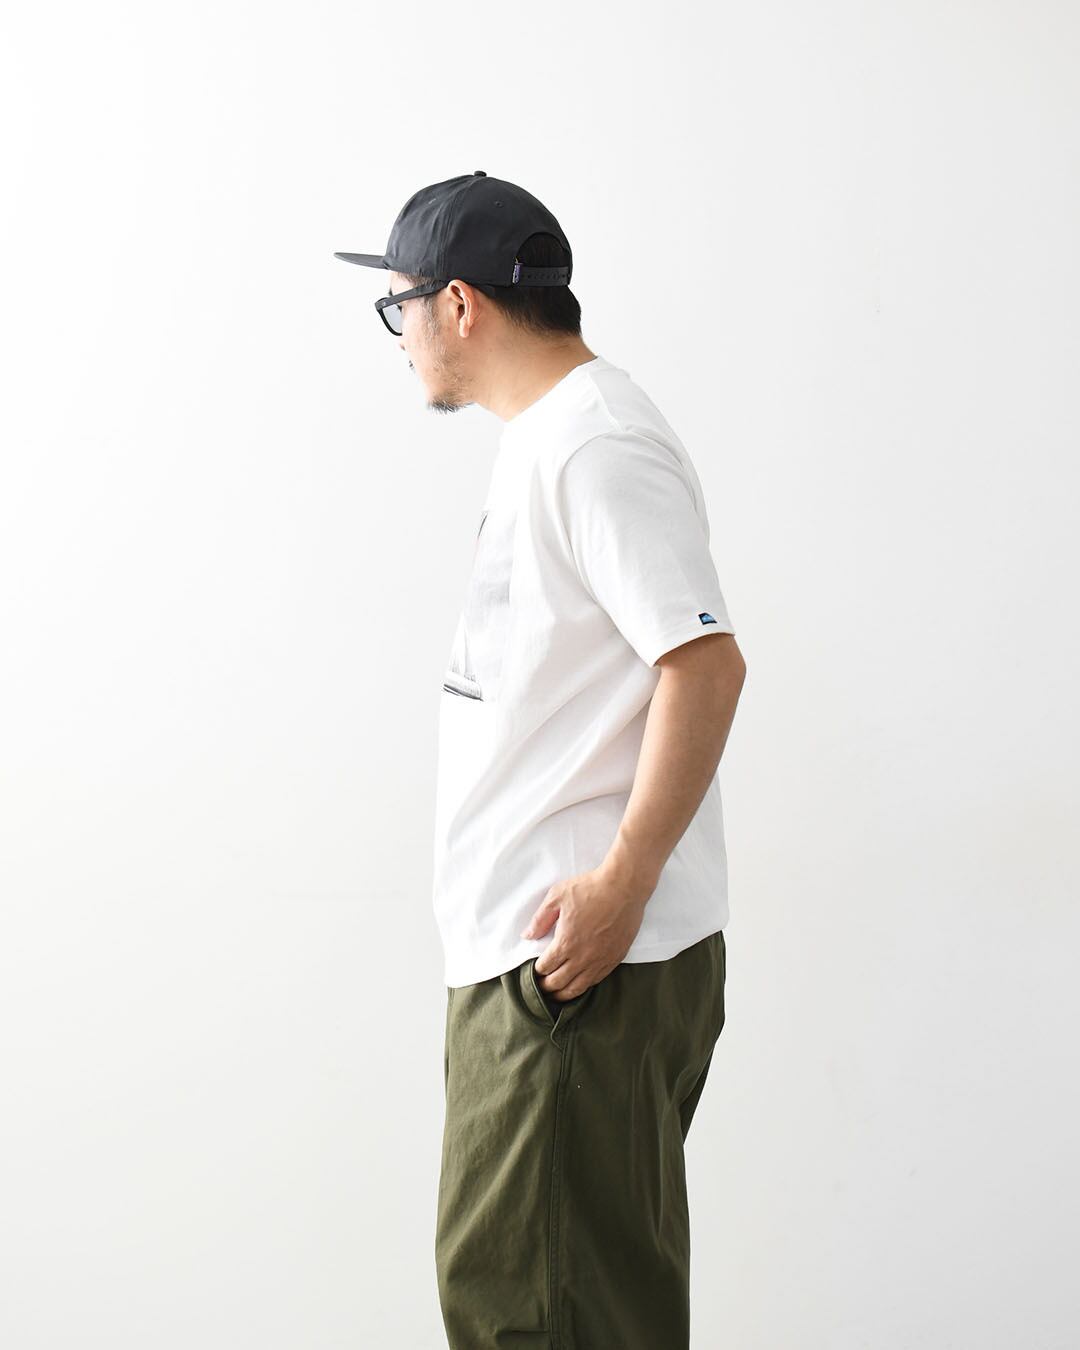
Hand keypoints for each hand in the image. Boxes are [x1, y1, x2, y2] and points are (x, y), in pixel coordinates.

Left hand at [520, 861, 654, 1001]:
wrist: (624, 888)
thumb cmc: (591, 889)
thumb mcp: (557, 897)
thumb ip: (540, 919)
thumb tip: (527, 936)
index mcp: (566, 943)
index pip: (545, 967)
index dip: (536, 972)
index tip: (533, 971)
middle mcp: (582, 957)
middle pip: (558, 983)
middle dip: (546, 987)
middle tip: (540, 987)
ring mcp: (600, 960)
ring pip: (577, 988)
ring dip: (563, 994)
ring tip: (556, 994)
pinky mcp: (614, 959)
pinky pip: (596, 981)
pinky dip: (583, 986)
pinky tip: (578, 984)